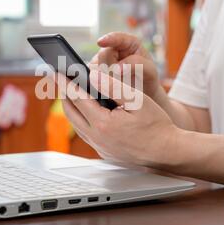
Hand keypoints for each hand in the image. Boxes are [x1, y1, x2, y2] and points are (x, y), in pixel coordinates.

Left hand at [54, 70, 181, 167]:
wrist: (168, 153)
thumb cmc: (157, 125)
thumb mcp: (137, 100)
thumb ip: (112, 86)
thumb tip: (92, 75)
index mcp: (103, 124)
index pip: (77, 98)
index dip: (65, 83)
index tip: (55, 71)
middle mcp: (97, 138)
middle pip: (71, 112)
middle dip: (64, 94)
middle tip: (60, 79)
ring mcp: (100, 147)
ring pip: (76, 124)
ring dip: (71, 107)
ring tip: (70, 91)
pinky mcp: (104, 152)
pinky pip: (86, 133)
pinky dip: (81, 119)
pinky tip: (85, 110)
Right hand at [90, 32, 163, 104]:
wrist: (143, 93)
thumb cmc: (148, 78)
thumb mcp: (149, 70)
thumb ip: (136, 64)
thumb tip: (116, 68)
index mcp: (128, 42)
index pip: (117, 38)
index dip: (108, 39)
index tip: (100, 42)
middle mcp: (112, 49)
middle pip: (103, 55)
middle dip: (111, 69)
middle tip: (124, 80)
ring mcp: (102, 60)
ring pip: (95, 67)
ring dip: (106, 78)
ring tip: (120, 85)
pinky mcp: (95, 72)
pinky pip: (91, 77)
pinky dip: (99, 84)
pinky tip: (109, 88)